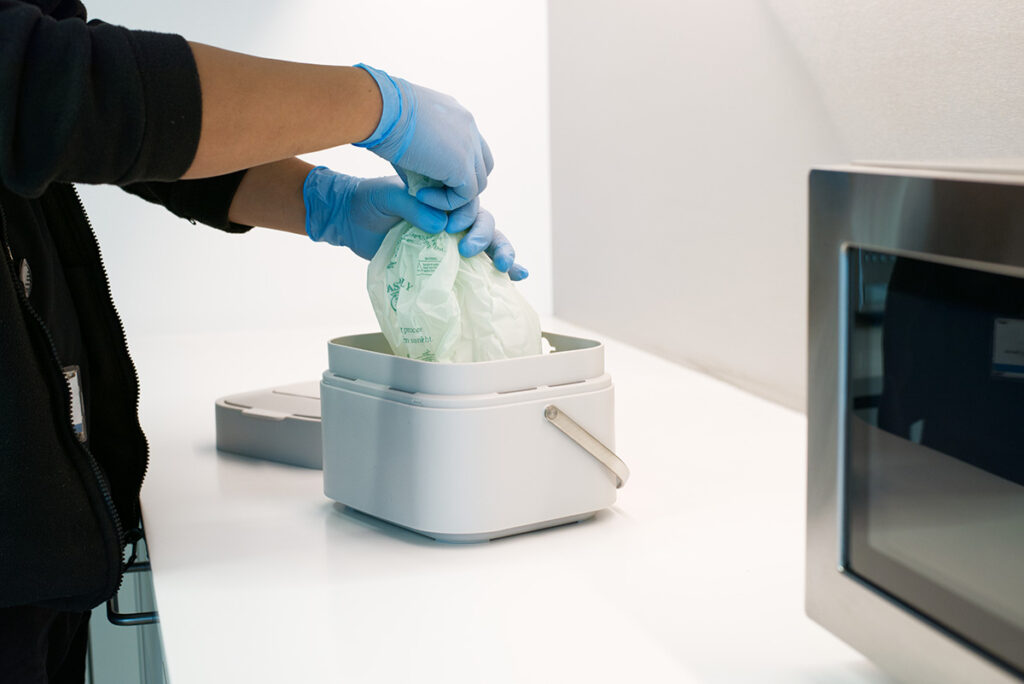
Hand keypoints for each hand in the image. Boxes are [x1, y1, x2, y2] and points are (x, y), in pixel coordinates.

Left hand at [303, 167, 526, 278]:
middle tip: (468, 251)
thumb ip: (411, 207)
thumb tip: (439, 226)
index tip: (450, 228)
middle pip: (486, 225)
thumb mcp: (387, 197)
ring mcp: (450, 240)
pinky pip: (474, 266)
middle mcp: (453, 218)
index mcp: (444, 198)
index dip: (468, 218)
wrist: (350, 219)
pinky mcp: (443, 261)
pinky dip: (497, 273)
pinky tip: (516, 278)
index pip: (471, 205)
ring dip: (502, 254)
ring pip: (488, 244)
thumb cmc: (369, 202)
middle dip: (487, 239)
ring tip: (506, 268)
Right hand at [353, 64, 492, 211]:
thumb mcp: (406, 129)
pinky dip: (444, 202)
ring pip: (477, 183)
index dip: (457, 166)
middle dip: (461, 183)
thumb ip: (421, 149)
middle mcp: (469, 126)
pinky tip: (420, 195)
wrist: (380, 108)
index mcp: (455, 114)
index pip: (472, 145)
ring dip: (451, 195)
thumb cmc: (380, 114)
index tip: (430, 175)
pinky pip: (465, 195)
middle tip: (431, 190)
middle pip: (482, 165)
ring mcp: (469, 145)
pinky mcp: (462, 165)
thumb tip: (418, 174)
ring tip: (421, 194)